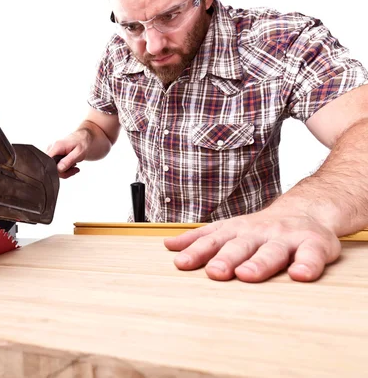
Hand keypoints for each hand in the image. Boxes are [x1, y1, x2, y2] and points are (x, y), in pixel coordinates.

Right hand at [46, 130, 90, 178]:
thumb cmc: (81, 143)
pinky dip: (63, 169)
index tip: (67, 170)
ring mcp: (51, 152)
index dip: (54, 169)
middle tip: (74, 169)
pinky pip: (55, 167)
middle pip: (50, 167)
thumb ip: (68, 161)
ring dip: (65, 171)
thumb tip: (58, 169)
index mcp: (56, 146)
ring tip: (74, 166)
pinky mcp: (52, 156)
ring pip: (53, 168)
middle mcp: (51, 148)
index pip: (47, 161)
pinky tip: (70, 165)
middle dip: (63, 172)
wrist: (82, 138)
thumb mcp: (79, 153)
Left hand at [163, 212, 341, 281]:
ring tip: (247, 274)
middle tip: (214, 272)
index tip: (181, 263)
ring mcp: (286, 238)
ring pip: (272, 251)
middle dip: (225, 259)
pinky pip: (311, 255)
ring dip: (259, 263)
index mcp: (237, 231)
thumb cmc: (262, 228)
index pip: (212, 241)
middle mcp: (259, 233)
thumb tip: (169, 246)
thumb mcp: (229, 229)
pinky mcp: (315, 245)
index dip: (196, 252)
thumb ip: (202, 239)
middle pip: (240, 247)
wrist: (307, 210)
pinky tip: (300, 275)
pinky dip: (306, 265)